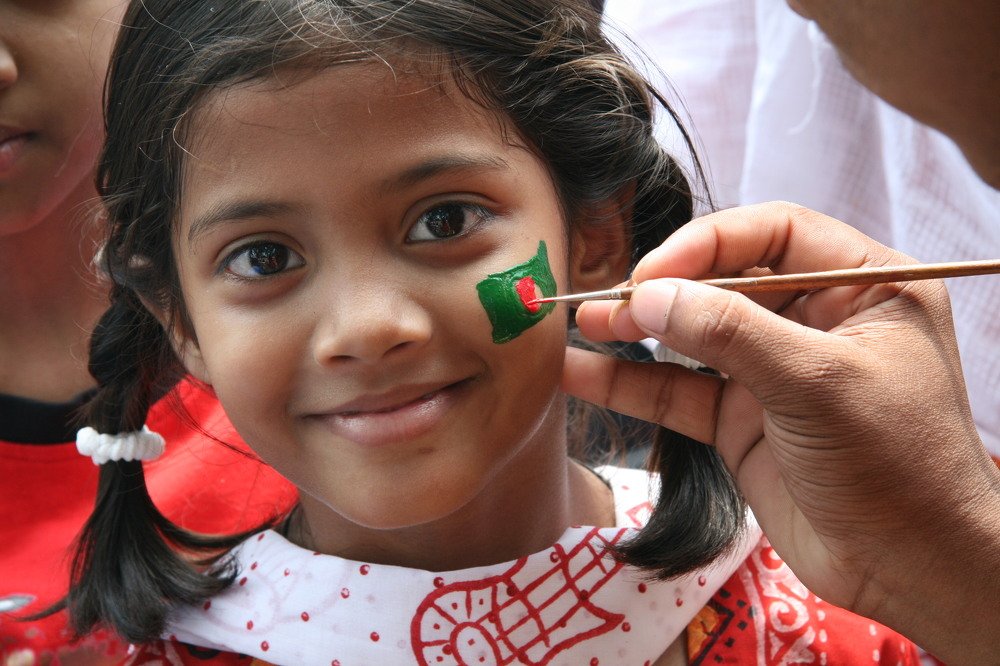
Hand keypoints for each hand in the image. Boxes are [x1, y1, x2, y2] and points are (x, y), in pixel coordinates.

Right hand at [564, 202, 999, 663]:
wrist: (909, 571)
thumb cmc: (896, 465)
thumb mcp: (817, 382)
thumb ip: (731, 333)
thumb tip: (647, 297)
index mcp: (862, 287)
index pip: (775, 236)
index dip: (709, 244)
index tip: (653, 272)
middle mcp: (815, 321)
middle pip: (724, 283)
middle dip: (664, 289)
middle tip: (610, 302)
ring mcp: (773, 373)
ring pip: (693, 338)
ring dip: (637, 331)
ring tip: (583, 324)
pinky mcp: (740, 422)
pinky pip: (678, 392)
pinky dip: (630, 385)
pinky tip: (581, 374)